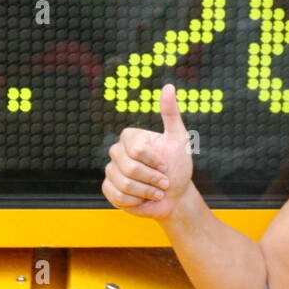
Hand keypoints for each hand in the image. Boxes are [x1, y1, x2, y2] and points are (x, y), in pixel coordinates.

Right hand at [101, 83, 193, 219]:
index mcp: (132, 137)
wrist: (175, 196)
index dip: (153, 160)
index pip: (136, 148)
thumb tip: (168, 86)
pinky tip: (142, 199)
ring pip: (123, 183)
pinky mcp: (109, 188)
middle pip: (128, 167)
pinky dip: (134, 201)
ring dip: (145, 192)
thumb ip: (171, 114)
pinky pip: (115, 195)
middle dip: (151, 179)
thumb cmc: (178, 167)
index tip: (166, 166)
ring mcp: (112, 170)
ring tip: (156, 192)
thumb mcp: (179, 139)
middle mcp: (118, 152)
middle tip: (164, 183)